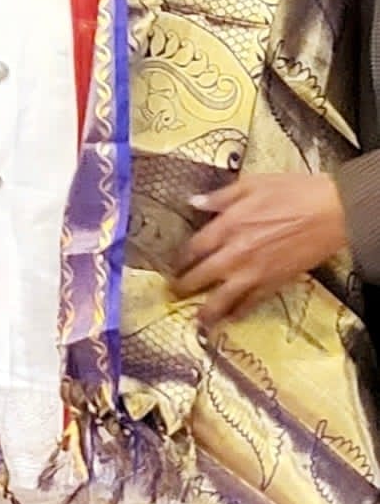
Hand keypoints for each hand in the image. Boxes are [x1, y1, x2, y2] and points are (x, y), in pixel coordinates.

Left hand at [170, 172, 347, 328]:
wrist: (332, 212)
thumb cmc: (293, 192)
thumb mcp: (252, 183)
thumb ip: (220, 196)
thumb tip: (194, 202)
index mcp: (228, 224)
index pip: (195, 247)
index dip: (181, 258)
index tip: (171, 265)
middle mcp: (237, 252)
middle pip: (203, 275)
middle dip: (186, 286)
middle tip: (174, 293)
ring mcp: (256, 271)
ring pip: (224, 297)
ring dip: (208, 310)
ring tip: (196, 320)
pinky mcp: (276, 282)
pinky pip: (253, 302)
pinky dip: (240, 311)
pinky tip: (232, 318)